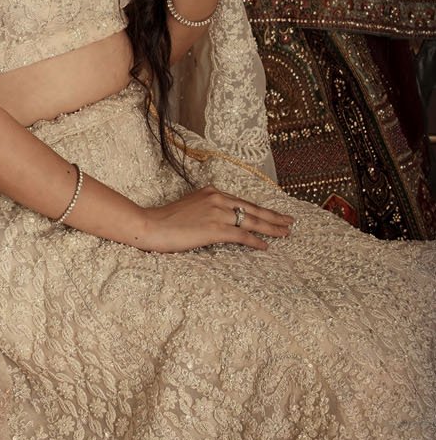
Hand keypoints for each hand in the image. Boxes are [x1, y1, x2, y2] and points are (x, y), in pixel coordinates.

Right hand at [139, 185, 292, 252]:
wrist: (150, 225)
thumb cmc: (164, 220)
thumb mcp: (189, 207)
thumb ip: (206, 209)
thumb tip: (218, 220)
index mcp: (211, 192)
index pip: (243, 202)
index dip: (260, 209)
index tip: (274, 214)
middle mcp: (217, 199)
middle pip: (252, 209)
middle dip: (274, 217)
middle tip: (290, 222)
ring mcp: (217, 213)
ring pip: (251, 221)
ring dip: (271, 228)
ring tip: (285, 233)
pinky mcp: (215, 229)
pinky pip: (241, 236)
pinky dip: (255, 241)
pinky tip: (266, 246)